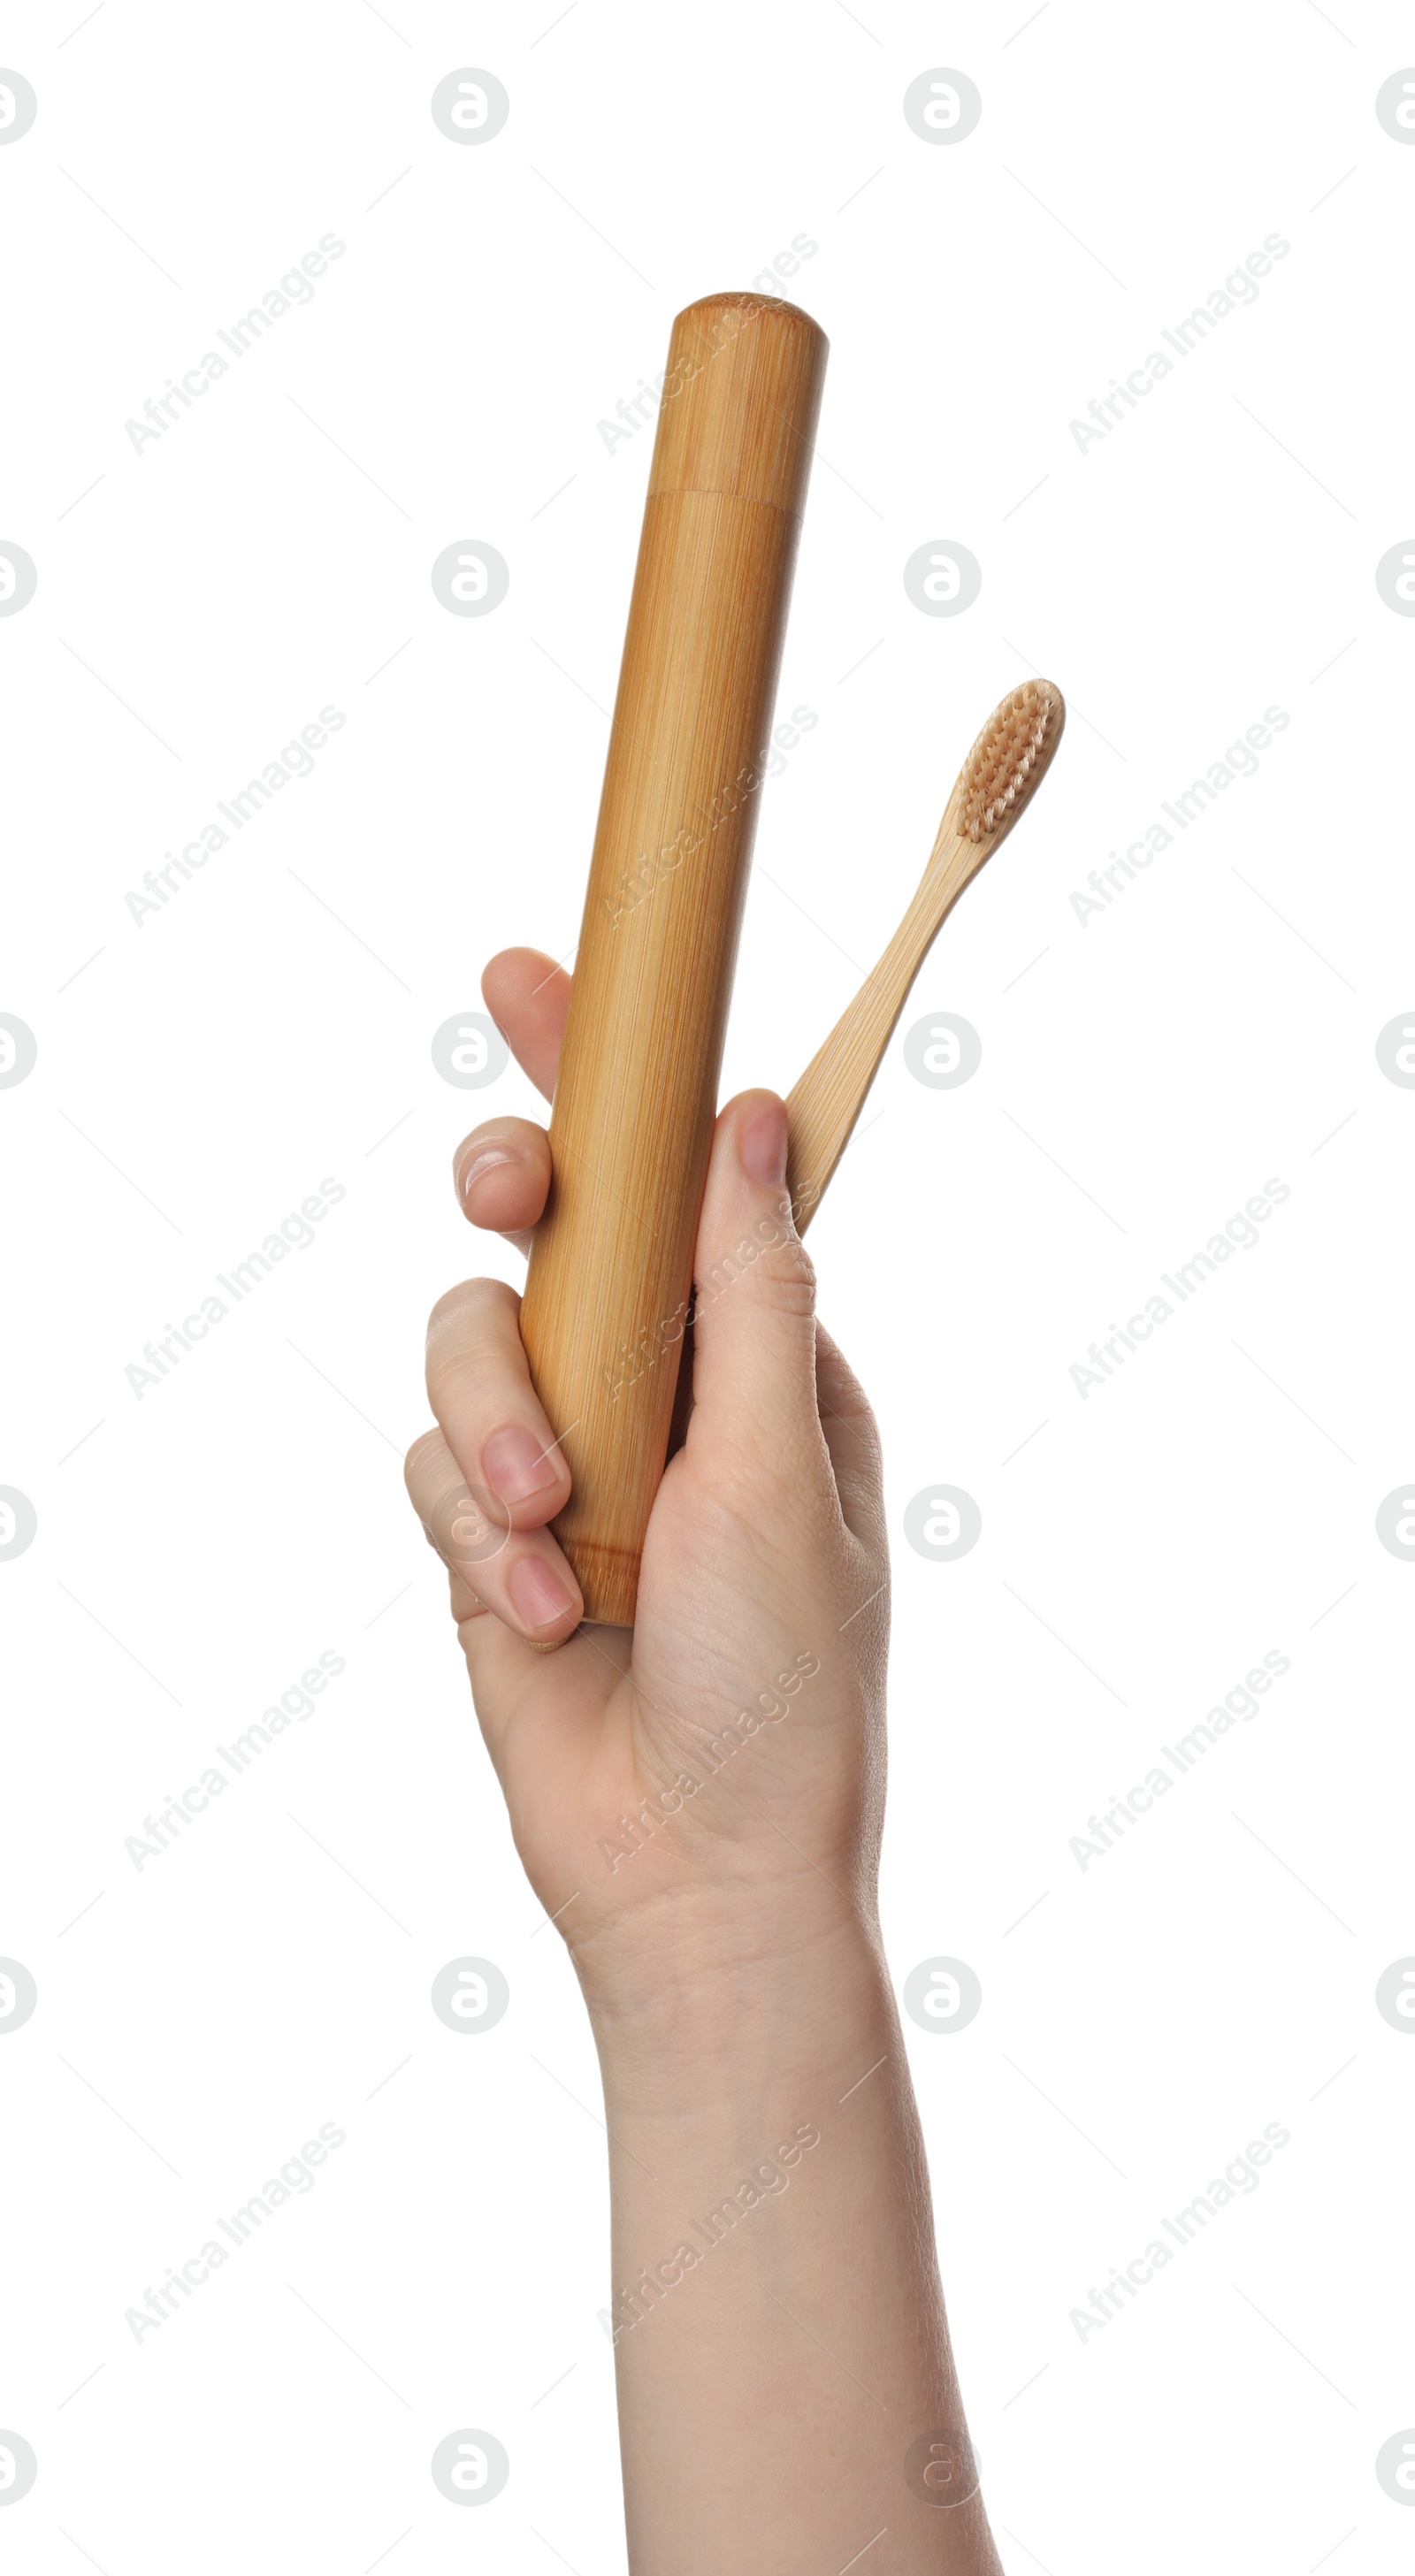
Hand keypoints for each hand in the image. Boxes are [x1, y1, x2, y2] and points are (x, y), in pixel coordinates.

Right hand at [404, 947, 890, 2017]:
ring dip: (497, 1426)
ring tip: (551, 1530)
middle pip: (550, 1227)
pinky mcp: (481, 1535)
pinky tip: (540, 1612)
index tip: (535, 977)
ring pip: (466, 1340)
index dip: (609, 1079)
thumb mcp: (780, 1465)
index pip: (678, 1182)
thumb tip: (750, 1114)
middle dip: (515, 1196)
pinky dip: (473, 1532)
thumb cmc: (787, 1681)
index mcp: (757, 1354)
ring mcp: (564, 1456)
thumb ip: (749, 1289)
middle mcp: (657, 1386)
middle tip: (509, 1188)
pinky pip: (429, 1467)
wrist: (698, 1873)